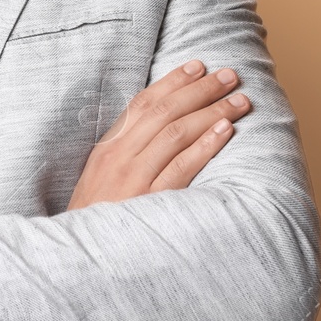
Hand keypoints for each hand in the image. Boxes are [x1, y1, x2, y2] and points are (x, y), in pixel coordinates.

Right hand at [66, 59, 248, 210]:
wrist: (81, 254)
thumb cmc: (95, 217)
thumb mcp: (100, 178)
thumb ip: (125, 152)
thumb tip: (160, 127)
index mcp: (108, 147)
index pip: (143, 103)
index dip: (172, 82)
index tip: (197, 66)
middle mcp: (119, 157)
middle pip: (164, 112)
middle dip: (200, 89)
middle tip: (229, 75)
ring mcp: (134, 178)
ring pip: (176, 133)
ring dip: (211, 112)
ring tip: (238, 101)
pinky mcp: (149, 201)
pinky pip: (182, 167)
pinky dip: (205, 146)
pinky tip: (225, 131)